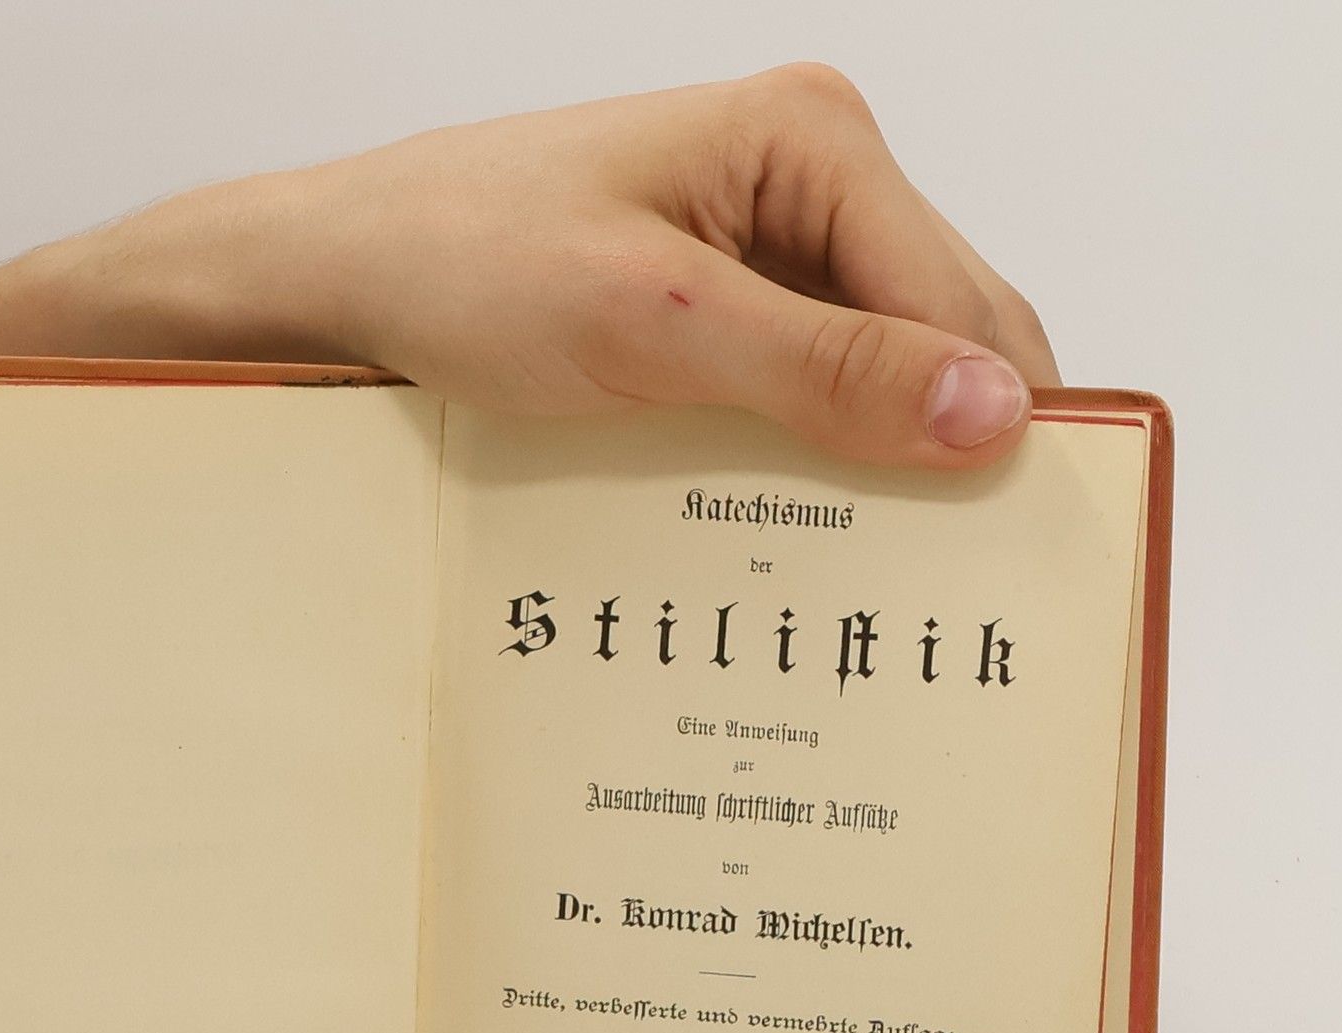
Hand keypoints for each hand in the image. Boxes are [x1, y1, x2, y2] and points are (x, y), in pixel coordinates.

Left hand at [1, 67, 1056, 469]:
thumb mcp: (652, 326)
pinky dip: (808, 458)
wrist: (338, 281)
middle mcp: (804, 180)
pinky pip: (802, 388)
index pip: (960, 298)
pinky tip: (792, 530)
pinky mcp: (712, 307)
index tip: (1003, 548)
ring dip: (876, 463)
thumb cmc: (462, 266)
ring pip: (875, 370)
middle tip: (945, 582)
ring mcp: (758, 245)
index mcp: (812, 140)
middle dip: (943, 444)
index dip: (992, 421)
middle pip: (936, 332)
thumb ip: (823, 368)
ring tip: (874, 573)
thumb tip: (990, 413)